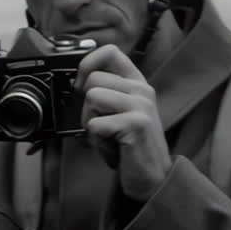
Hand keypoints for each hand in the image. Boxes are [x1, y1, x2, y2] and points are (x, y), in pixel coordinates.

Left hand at [75, 45, 171, 200]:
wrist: (154, 178)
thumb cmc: (131, 148)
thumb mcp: (121, 113)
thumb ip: (107, 93)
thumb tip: (76, 81)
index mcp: (137, 83)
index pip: (109, 51)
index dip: (87, 63)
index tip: (80, 86)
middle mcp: (141, 90)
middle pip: (92, 79)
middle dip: (86, 107)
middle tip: (101, 126)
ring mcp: (141, 106)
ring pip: (91, 98)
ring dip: (90, 123)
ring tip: (108, 137)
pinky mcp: (136, 124)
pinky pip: (94, 124)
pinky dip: (96, 142)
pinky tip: (113, 148)